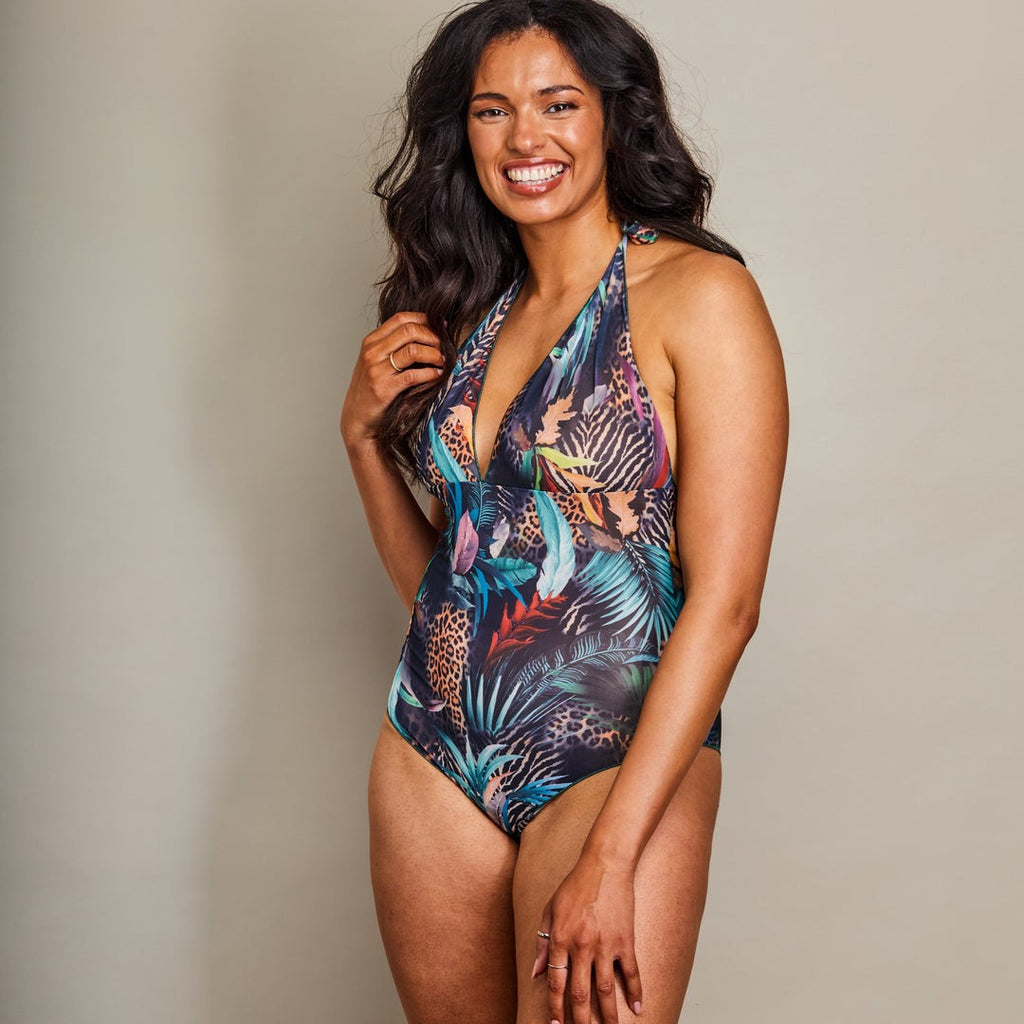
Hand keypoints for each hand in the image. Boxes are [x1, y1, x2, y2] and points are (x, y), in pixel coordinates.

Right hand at [340, 311, 443, 448]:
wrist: (356, 418)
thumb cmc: (371, 389)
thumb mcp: (377, 362)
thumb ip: (394, 347)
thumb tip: (427, 333)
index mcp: (371, 341)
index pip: (401, 318)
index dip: (425, 320)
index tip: (440, 328)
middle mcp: (372, 352)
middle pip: (410, 330)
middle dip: (432, 337)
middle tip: (443, 348)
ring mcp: (377, 370)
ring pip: (414, 350)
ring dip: (434, 355)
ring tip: (442, 362)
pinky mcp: (385, 388)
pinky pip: (414, 375)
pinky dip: (431, 374)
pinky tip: (437, 375)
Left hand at [532, 856, 642, 1023]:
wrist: (605, 864)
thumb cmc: (575, 885)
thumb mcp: (550, 909)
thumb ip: (542, 942)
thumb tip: (535, 974)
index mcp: (560, 938)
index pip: (556, 983)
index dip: (555, 1007)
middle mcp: (582, 945)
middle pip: (580, 993)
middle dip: (580, 1021)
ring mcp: (605, 944)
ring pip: (605, 990)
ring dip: (607, 1016)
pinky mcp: (626, 940)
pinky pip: (632, 972)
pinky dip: (635, 992)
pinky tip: (638, 1009)